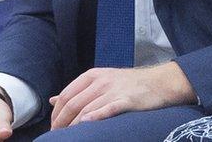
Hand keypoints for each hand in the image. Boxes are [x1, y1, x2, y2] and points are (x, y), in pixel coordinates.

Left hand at [49, 62, 195, 128]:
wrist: (158, 82)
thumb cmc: (129, 84)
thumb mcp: (100, 81)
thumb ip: (77, 90)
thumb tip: (53, 100)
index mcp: (91, 76)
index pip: (66, 95)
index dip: (56, 113)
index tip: (53, 126)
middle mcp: (100, 82)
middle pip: (72, 103)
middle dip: (61, 122)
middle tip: (57, 135)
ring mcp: (113, 90)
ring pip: (86, 109)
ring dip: (74, 126)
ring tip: (68, 137)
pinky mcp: (126, 100)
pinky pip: (107, 109)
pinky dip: (95, 117)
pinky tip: (87, 124)